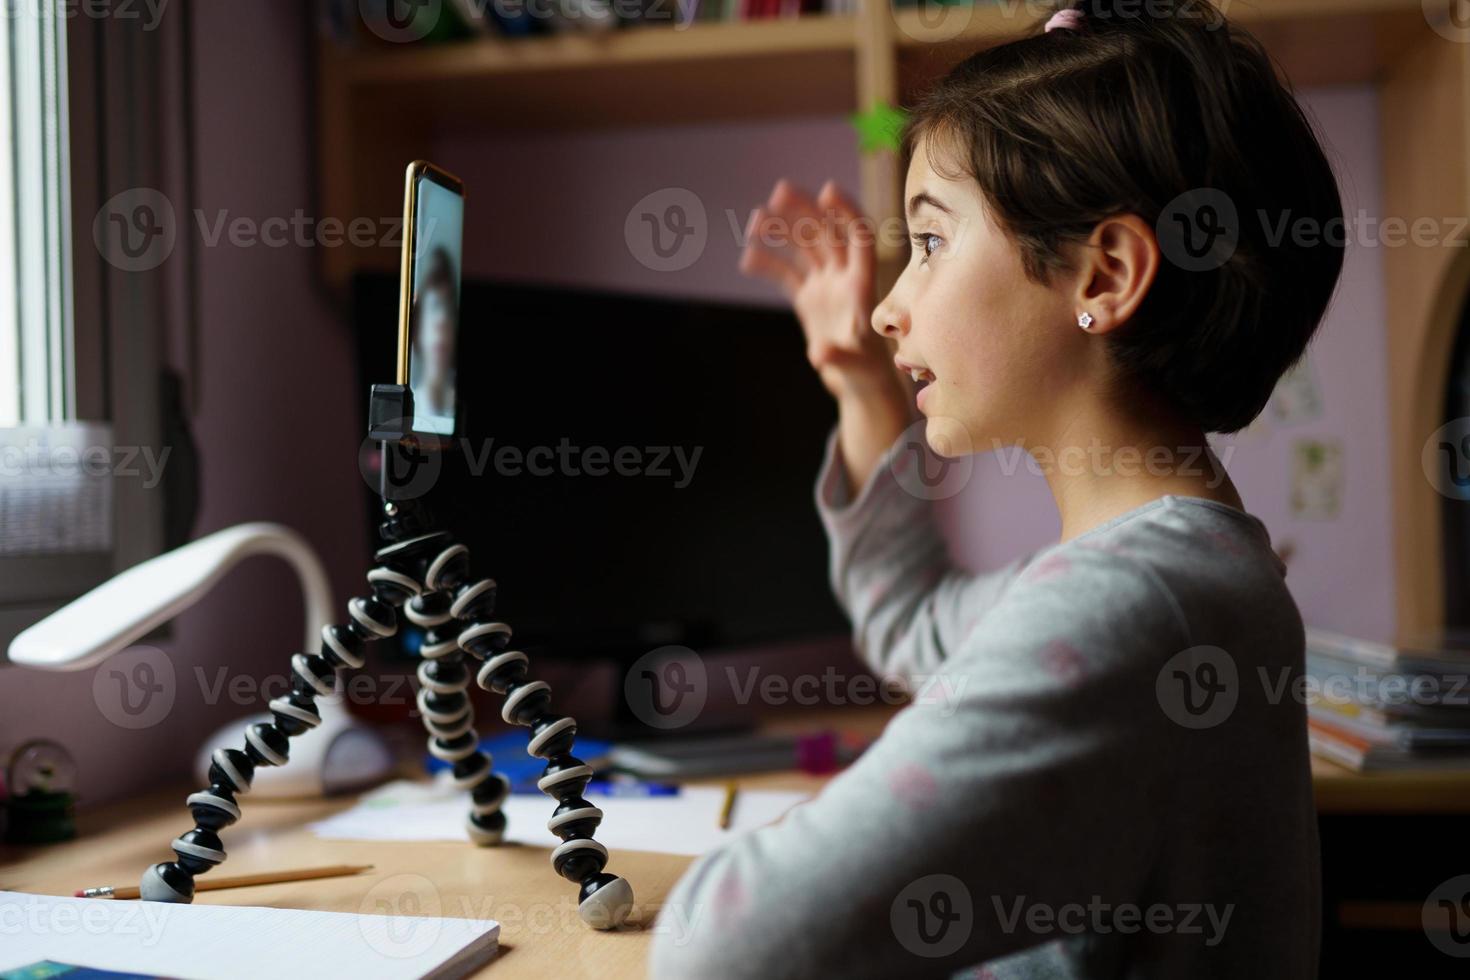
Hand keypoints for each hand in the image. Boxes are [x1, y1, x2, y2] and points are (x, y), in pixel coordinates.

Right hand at [740, 180, 896, 400]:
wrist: (859, 385)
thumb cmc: (866, 375)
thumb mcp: (855, 367)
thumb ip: (838, 357)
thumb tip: (819, 355)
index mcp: (862, 284)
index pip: (858, 237)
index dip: (846, 211)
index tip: (826, 190)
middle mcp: (843, 278)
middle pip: (825, 233)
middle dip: (804, 211)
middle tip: (778, 193)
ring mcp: (825, 286)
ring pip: (803, 248)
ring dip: (782, 230)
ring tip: (754, 221)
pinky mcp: (809, 299)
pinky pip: (787, 274)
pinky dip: (769, 264)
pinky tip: (748, 259)